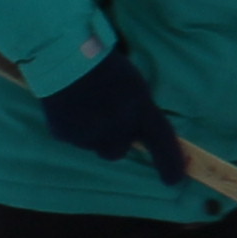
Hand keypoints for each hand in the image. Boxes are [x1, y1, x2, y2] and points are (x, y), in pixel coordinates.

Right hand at [40, 47, 189, 190]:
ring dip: (94, 134)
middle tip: (107, 118)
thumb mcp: (133, 84)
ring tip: (85, 106)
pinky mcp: (65, 135)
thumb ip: (139, 110)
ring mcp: (89, 134)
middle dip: (116, 140)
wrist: (63, 57)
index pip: (161, 140)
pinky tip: (70, 107)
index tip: (174, 180)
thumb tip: (138, 134)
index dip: (170, 162)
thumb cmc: (104, 65)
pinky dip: (73, 128)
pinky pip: (74, 138)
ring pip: (95, 145)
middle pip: (119, 150)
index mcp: (139, 108)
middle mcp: (117, 126)